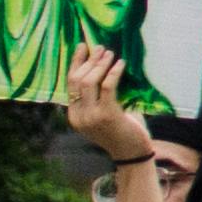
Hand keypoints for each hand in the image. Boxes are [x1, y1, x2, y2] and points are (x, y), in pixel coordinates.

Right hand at [60, 48, 151, 167]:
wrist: (132, 154)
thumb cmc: (121, 132)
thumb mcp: (103, 115)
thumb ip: (98, 98)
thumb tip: (103, 68)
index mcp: (74, 116)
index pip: (69, 84)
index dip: (75, 64)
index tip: (82, 48)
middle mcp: (78, 116)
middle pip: (77, 81)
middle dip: (88, 61)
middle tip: (100, 48)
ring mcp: (91, 116)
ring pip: (89, 82)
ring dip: (100, 65)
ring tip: (110, 53)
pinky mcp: (107, 115)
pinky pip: (107, 87)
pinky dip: (113, 73)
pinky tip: (121, 64)